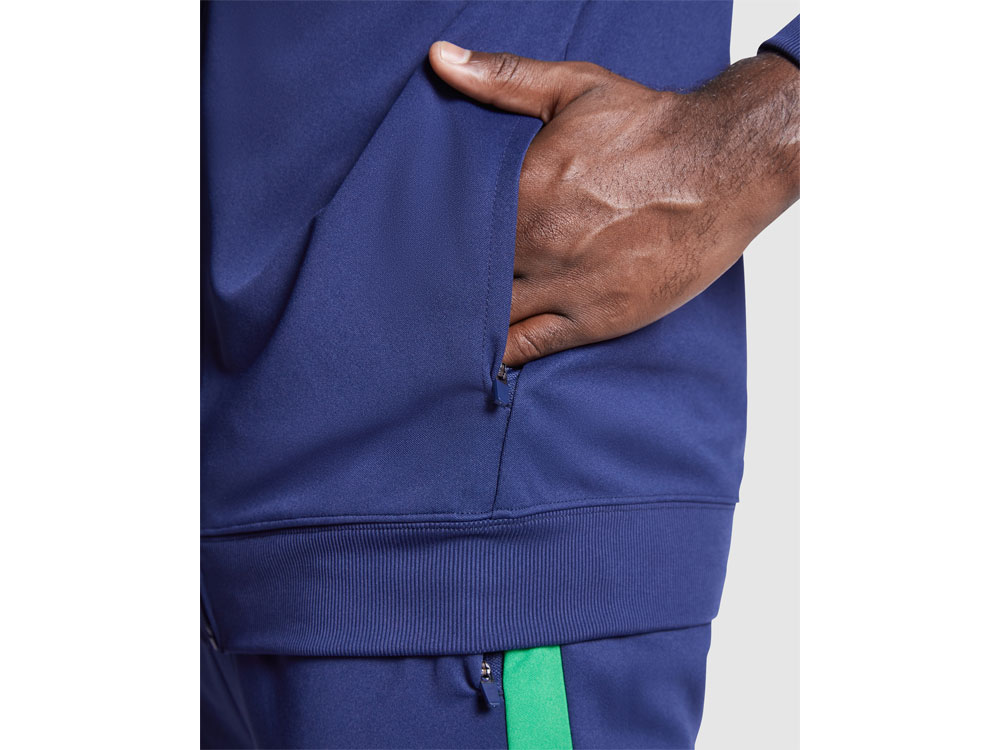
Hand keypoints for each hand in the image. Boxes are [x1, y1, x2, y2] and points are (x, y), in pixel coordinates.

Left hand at [429, 41, 798, 366]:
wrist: (726, 164)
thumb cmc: (653, 128)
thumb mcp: (574, 88)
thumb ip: (501, 79)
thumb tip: (440, 60)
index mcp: (523, 189)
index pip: (449, 227)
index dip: (424, 240)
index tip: (407, 245)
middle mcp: (538, 243)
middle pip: (464, 277)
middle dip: (438, 284)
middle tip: (413, 290)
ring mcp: (567, 286)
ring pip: (491, 318)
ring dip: (464, 321)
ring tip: (438, 326)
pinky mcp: (597, 318)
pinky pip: (531, 348)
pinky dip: (501, 354)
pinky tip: (479, 354)